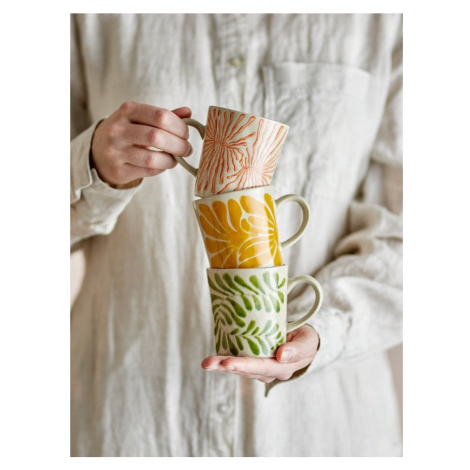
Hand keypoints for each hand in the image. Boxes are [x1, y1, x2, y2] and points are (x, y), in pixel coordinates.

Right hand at [90, 101, 192, 187]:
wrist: (98, 152)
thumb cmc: (128, 132)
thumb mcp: (141, 118)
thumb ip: (164, 116)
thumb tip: (188, 112)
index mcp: (127, 110)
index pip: (161, 116)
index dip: (179, 126)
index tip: (186, 134)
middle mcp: (118, 129)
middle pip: (157, 136)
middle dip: (179, 145)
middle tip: (187, 149)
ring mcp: (115, 151)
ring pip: (152, 158)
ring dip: (172, 160)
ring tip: (176, 158)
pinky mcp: (118, 170)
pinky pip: (148, 171)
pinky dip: (162, 168)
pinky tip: (164, 164)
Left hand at [201, 325, 319, 382]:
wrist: (302, 340)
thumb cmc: (305, 339)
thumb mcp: (307, 341)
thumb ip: (297, 349)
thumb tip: (281, 356)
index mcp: (282, 368)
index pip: (261, 367)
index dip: (243, 365)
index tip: (228, 363)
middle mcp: (267, 372)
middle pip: (244, 370)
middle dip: (225, 367)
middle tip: (208, 363)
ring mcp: (258, 367)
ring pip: (238, 368)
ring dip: (220, 365)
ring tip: (206, 362)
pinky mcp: (251, 359)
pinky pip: (237, 360)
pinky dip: (224, 358)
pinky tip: (212, 357)